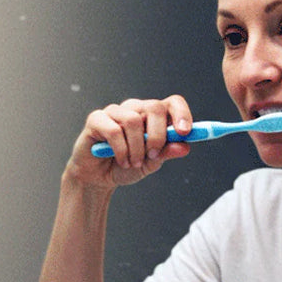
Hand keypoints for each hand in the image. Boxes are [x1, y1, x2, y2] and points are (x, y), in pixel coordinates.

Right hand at [66, 95, 192, 188]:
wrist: (98, 178)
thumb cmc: (125, 166)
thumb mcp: (151, 163)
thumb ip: (166, 153)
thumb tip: (185, 146)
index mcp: (152, 116)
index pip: (172, 103)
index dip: (182, 114)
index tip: (185, 133)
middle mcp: (135, 108)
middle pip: (154, 107)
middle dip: (158, 135)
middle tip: (153, 155)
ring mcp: (115, 112)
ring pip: (134, 120)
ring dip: (137, 148)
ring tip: (133, 163)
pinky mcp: (96, 119)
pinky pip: (113, 130)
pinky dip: (121, 150)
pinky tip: (121, 161)